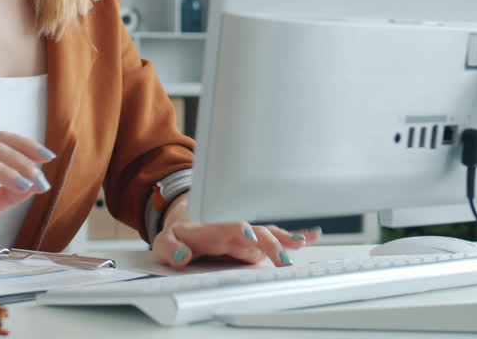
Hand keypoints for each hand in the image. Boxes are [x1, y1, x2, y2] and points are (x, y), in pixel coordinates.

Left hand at [151, 194, 321, 268]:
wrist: (185, 220)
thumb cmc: (178, 236)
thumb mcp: (164, 243)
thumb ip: (170, 249)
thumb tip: (182, 257)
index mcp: (211, 229)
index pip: (226, 228)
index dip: (237, 231)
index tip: (249, 235)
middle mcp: (233, 231)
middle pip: (255, 233)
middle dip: (269, 243)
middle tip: (282, 256)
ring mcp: (246, 236)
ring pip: (269, 234)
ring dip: (285, 239)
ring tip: (302, 242)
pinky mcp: (254, 243)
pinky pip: (275, 238)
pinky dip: (294, 236)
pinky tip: (312, 236)